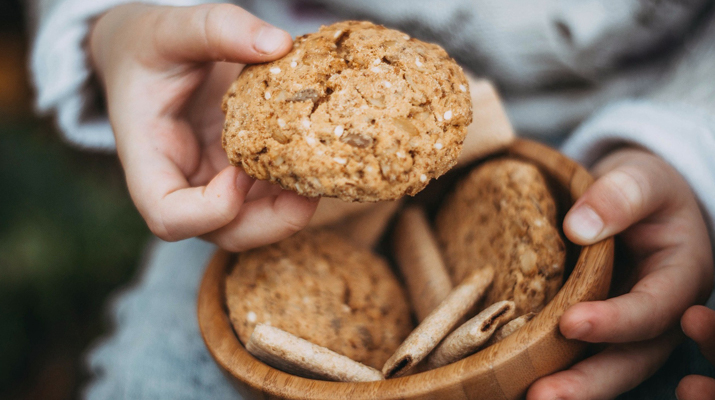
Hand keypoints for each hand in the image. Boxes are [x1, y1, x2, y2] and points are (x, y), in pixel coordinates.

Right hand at [89, 4, 317, 250]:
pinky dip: (297, 185)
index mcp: (149, 158)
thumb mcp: (170, 28)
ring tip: (323, 172)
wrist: (146, 55)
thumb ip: (216, 28)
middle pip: (224, 233)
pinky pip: (270, 195)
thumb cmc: (147, 46)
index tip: (239, 172)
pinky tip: (319, 156)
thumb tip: (278, 43)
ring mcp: (213, 182)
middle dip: (271, 223)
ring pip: (255, 222)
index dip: (208, 211)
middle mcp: (183, 183)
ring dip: (293, 208)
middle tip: (309, 191)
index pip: (168, 216)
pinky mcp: (240, 172)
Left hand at [528, 148, 713, 398]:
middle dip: (590, 382)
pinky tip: (517, 379)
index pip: (654, 308)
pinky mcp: (601, 329)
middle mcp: (661, 313)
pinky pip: (582, 357)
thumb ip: (619, 197)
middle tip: (543, 396)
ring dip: (571, 389)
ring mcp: (630, 327)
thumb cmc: (643, 188)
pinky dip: (556, 371)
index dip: (616, 321)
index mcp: (680, 276)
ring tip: (529, 398)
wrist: (634, 199)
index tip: (571, 324)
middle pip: (632, 358)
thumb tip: (579, 228)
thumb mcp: (640, 178)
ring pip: (608, 368)